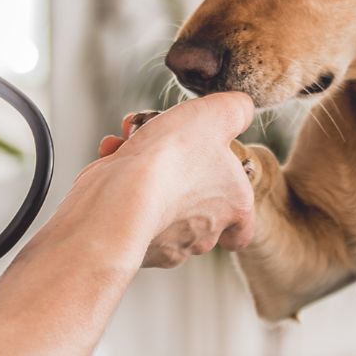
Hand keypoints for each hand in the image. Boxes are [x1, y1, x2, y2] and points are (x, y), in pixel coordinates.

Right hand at [92, 94, 255, 267]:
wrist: (120, 196)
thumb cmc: (175, 156)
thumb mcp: (218, 114)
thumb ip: (237, 110)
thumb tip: (242, 109)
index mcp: (233, 206)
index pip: (242, 227)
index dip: (232, 209)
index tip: (217, 191)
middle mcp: (204, 234)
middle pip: (198, 209)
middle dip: (178, 172)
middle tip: (163, 146)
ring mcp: (167, 246)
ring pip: (160, 205)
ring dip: (146, 173)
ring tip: (131, 144)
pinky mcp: (131, 244)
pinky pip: (130, 210)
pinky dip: (120, 182)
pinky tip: (113, 158)